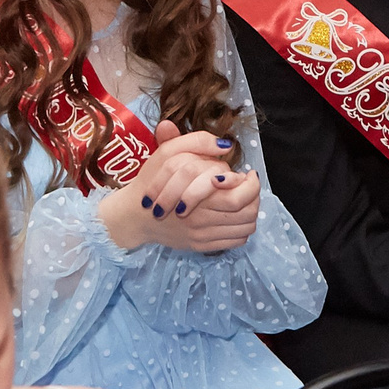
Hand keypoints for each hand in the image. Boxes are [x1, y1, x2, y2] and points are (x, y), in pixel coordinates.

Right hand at [103, 123, 260, 254]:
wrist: (134, 215)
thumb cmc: (151, 181)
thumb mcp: (167, 153)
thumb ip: (196, 142)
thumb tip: (225, 144)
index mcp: (197, 195)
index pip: (240, 196)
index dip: (250, 184)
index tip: (247, 174)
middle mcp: (202, 219)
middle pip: (247, 212)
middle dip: (254, 197)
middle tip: (249, 185)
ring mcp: (203, 235)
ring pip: (244, 227)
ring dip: (251, 212)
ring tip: (245, 199)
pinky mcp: (201, 246)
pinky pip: (235, 241)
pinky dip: (242, 229)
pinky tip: (236, 216)